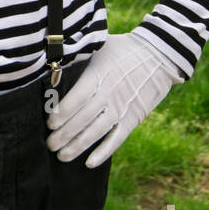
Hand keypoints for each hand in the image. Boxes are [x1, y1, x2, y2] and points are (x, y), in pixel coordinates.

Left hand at [46, 32, 182, 167]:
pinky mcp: (133, 118)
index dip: (63, 113)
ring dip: (78, 146)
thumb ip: (79, 56)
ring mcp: (122, 108)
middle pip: (83, 118)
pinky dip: (104, 152)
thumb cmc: (123, 49)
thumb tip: (54, 61)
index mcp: (99, 76)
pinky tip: (89, 163)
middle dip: (64, 134)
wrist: (159, 55)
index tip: (49, 123)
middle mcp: (110, 94)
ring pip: (97, 131)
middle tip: (50, 144)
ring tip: (62, 156)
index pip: (78, 98)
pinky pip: (117, 138)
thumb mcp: (100, 46)